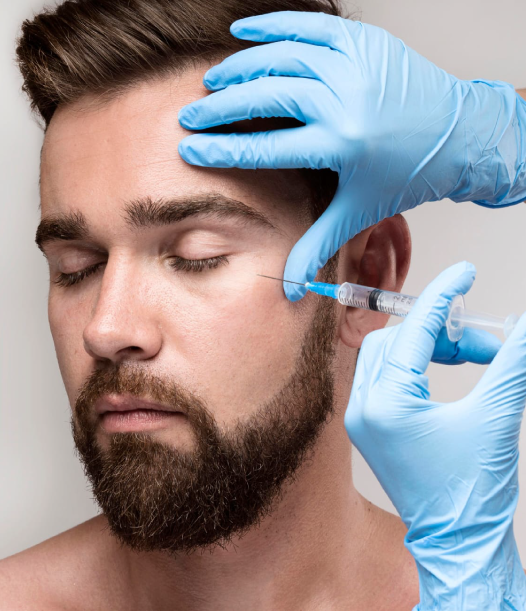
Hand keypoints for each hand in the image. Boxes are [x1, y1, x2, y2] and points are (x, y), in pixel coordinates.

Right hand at [178, 12, 525, 300]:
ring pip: (282, 58)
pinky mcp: (363, 42)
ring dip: (240, 68)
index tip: (189, 146)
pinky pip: (308, 27)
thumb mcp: (358, 212)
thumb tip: (289, 289)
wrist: (458, 134)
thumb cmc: (405, 175)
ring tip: (213, 82)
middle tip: (191, 114)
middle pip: (267, 96)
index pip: (265, 146)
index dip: (222, 148)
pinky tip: (243, 32)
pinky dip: (272, 27)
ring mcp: (355, 66)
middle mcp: (346, 101)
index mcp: (341, 145)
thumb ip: (316, 246)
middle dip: (221, 106)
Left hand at [345, 262, 525, 609]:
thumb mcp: (496, 418)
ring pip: (389, 355)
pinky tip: (450, 370)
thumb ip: (511, 364)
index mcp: (384, 404)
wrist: (458, 545)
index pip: (413, 332)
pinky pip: (387, 377)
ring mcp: (363, 419)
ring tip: (475, 357)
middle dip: (440, 331)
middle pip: (395, 340)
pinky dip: (418, 365)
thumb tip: (522, 327)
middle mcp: (362, 408)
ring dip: (430, 347)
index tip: (464, 273)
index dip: (442, 297)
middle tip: (482, 341)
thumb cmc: (471, 493)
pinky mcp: (372, 427)